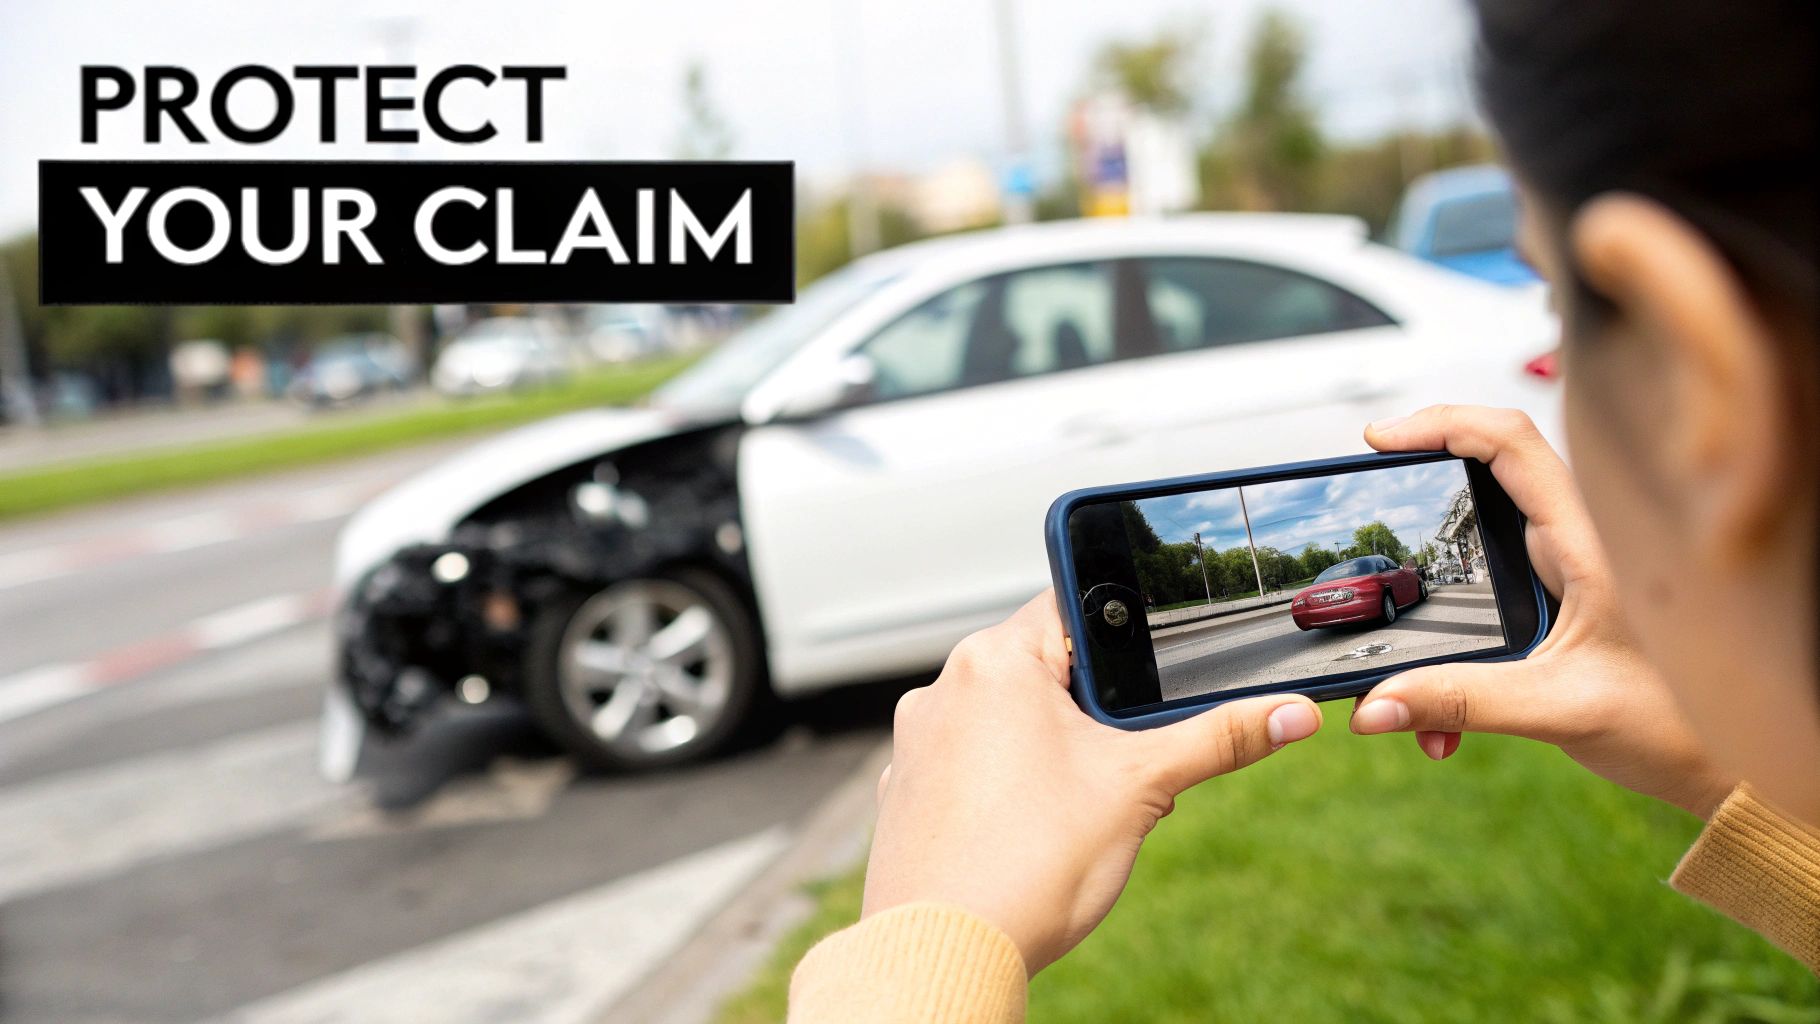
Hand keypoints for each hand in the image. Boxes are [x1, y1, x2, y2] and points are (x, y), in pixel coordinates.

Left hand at [864, 591, 1322, 973]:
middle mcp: (944, 687)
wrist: (946, 953)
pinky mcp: (905, 789)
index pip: (1071, 607)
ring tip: (1079, 809)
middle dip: (1096, 714)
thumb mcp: (1142, 787)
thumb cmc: (1030, 862)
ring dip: (1054, 752)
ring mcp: (918, 740)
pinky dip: (1007, 789)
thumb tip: (1291, 714)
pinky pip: (971, 767)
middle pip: (1042, 669)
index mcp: (996, 659)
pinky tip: (1032, 834)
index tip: (1150, 679)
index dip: (1123, 638)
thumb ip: (1218, 739)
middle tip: (1125, 764)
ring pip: (1007, 721)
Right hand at [1352, 405, 1733, 816]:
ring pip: (1487, 533)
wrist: (1729, 771)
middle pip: (1492, 467)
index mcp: (1594, 544)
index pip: (1513, 443)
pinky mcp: (1565, 600)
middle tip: (1373, 487)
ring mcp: (1574, 568)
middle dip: (1423, 478)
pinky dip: (1454, 632)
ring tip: (1397, 610)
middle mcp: (1584, 543)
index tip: (1382, 440)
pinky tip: (1442, 707)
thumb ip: (1462, 703)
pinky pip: (1493, 587)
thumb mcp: (1560, 712)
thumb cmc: (1682, 727)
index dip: (1442, 424)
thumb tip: (1375, 704)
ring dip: (1434, 574)